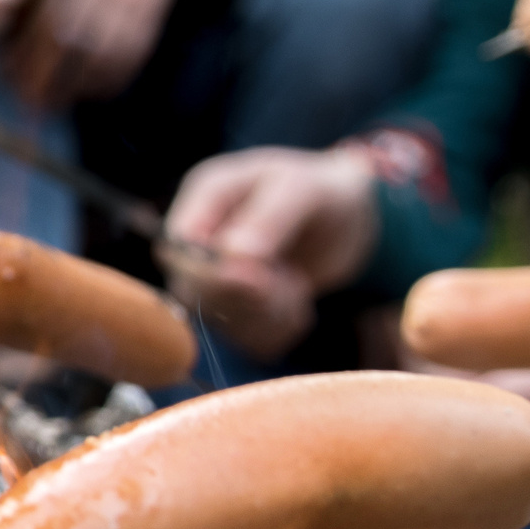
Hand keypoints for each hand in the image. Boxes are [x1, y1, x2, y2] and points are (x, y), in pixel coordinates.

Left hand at [10, 0, 224, 108]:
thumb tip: (19, 43)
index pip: (49, 20)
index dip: (26, 54)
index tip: (7, 77)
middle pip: (70, 44)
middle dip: (45, 79)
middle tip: (27, 102)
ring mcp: (135, 6)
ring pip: (101, 58)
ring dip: (75, 88)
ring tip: (53, 104)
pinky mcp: (152, 20)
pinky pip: (129, 61)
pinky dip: (107, 83)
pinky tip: (88, 93)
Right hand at [164, 145, 379, 359]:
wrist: (350, 216)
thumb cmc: (324, 191)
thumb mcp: (303, 191)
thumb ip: (268, 218)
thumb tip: (230, 257)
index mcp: (207, 195)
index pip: (179, 247)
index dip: (212, 272)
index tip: (262, 278)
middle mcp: (202, 236)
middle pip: (193, 288)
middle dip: (248, 297)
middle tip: (292, 283)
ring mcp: (215, 273)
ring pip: (219, 318)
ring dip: (266, 315)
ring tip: (299, 288)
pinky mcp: (235, 305)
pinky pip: (244, 337)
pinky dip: (277, 329)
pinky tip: (297, 302)